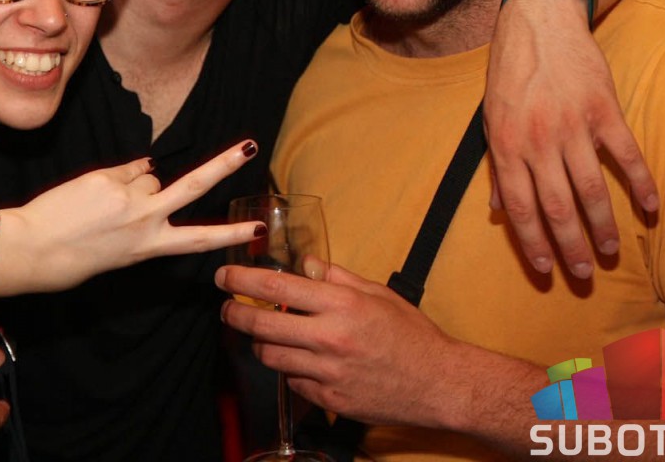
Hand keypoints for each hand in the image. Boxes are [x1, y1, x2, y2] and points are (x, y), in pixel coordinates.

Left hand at [0, 140, 262, 293]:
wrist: (34, 248)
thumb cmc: (73, 256)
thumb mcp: (118, 251)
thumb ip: (141, 218)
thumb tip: (151, 175)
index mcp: (149, 247)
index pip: (199, 239)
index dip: (232, 233)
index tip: (260, 229)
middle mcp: (144, 221)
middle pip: (193, 186)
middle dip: (224, 165)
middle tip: (250, 147)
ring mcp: (127, 197)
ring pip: (149, 175)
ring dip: (136, 183)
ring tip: (106, 205)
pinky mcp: (107, 178)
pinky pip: (125, 168)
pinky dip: (117, 177)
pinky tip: (95, 194)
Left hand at [214, 262, 460, 428]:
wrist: (440, 383)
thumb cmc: (411, 335)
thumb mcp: (377, 294)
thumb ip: (337, 277)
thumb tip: (306, 264)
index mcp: (341, 305)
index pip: (275, 289)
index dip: (241, 282)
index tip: (224, 277)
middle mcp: (330, 338)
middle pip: (261, 326)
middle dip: (234, 315)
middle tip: (227, 309)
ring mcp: (328, 373)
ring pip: (270, 357)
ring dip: (259, 344)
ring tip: (264, 335)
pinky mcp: (330, 401)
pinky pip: (293, 382)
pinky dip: (290, 370)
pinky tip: (301, 361)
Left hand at [485, 0, 656, 277]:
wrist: (538, 23)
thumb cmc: (510, 75)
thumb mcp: (490, 120)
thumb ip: (497, 167)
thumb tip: (497, 212)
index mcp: (507, 145)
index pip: (520, 207)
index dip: (532, 243)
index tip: (545, 269)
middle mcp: (539, 140)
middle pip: (557, 207)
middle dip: (571, 246)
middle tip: (583, 274)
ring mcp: (573, 126)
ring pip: (591, 189)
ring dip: (604, 225)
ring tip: (612, 251)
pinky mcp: (604, 110)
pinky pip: (626, 156)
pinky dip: (641, 184)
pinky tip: (650, 209)